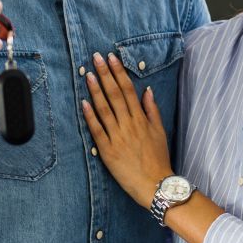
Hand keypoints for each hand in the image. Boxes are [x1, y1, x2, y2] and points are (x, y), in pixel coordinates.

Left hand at [82, 52, 172, 206]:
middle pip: (115, 94)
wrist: (155, 184)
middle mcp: (129, 124)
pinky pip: (97, 130)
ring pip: (104, 109)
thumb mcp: (159, 131)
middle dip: (105, 74)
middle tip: (96, 57)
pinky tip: (83, 102)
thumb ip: (152, 110)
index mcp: (141, 119)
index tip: (111, 58)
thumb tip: (146, 90)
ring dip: (95, 90)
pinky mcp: (107, 150)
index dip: (119, 72)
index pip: (128, 89)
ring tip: (87, 74)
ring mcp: (117, 137)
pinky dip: (90, 116)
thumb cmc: (158, 158)